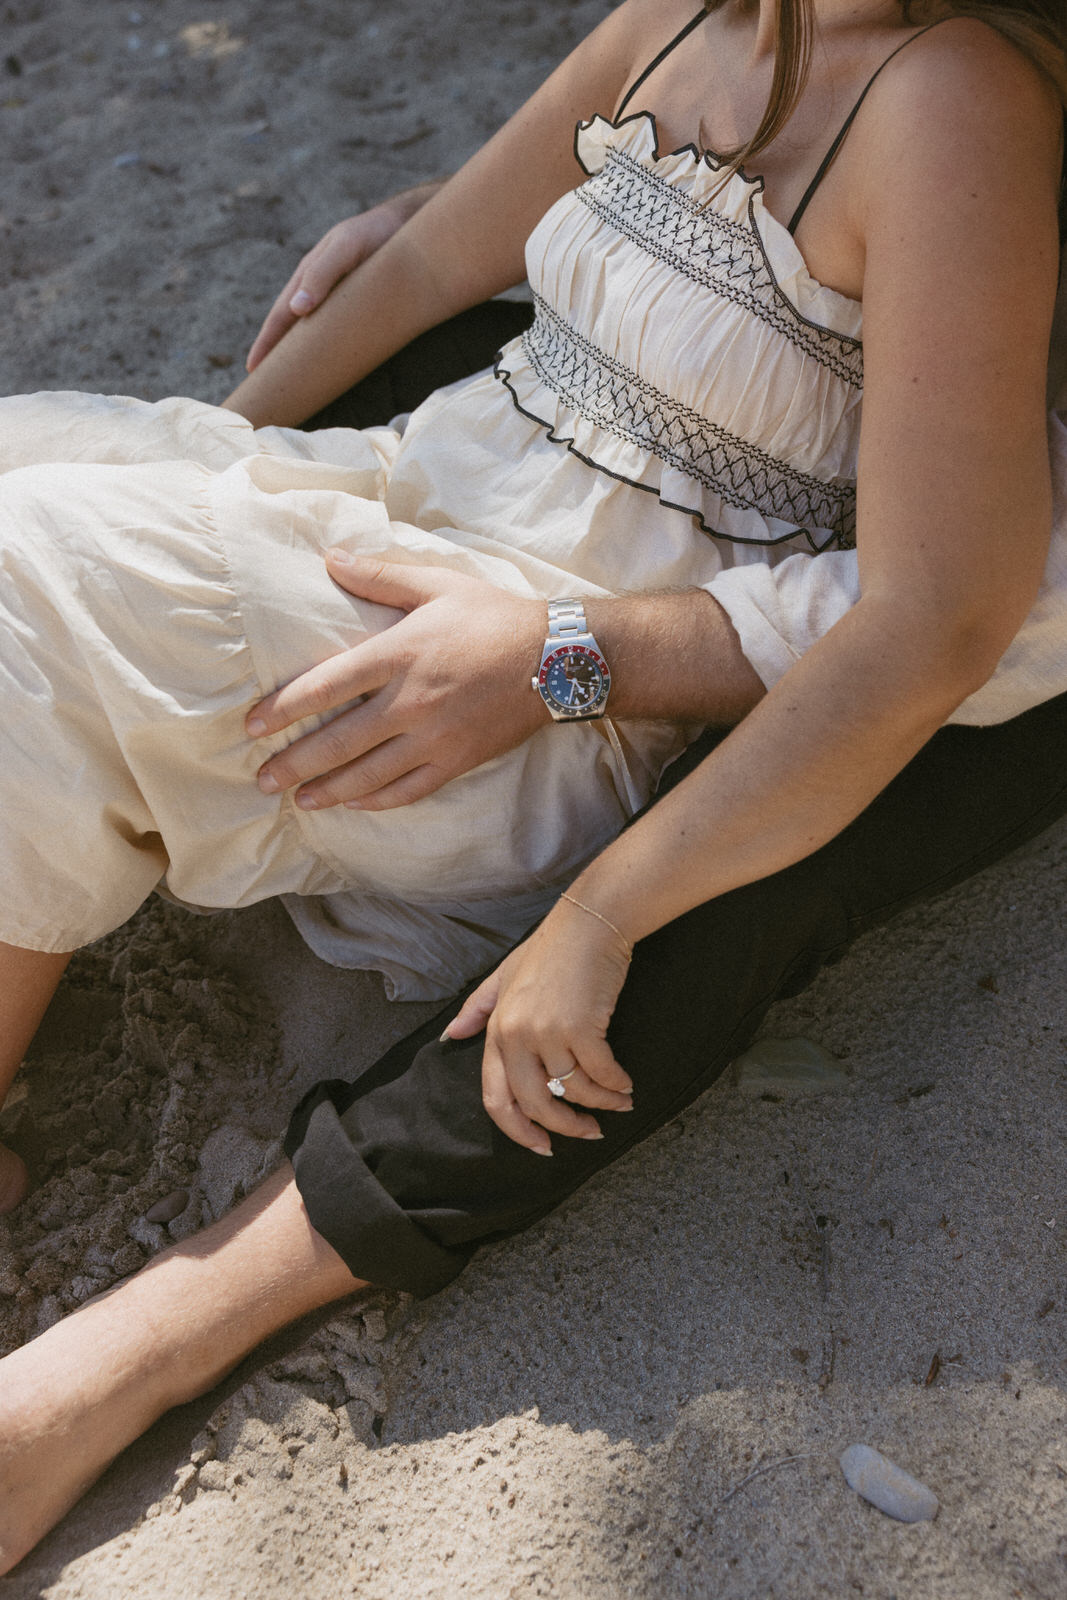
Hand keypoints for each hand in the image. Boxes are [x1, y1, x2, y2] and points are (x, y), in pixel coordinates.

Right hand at [245, 183, 444, 370]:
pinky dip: (326, 351)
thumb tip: (296, 309)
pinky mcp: (358, 308)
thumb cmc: (373, 234)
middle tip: (265, 386)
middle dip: (277, 356)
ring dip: (301, 356)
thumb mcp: (345, 248)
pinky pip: (337, 334)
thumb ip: (322, 274)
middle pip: (292, 329)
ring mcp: (337, 301)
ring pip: (313, 335)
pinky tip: (328, 365)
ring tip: (292, 381)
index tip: (254, 370)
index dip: (266, 343)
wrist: (405, 225)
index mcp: (307, 279)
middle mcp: (318, 292)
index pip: (280, 317)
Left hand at [248, 550, 546, 809]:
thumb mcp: (437, 583)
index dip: (284, 708)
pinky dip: (377, 800)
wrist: (559, 659)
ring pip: (369, 775)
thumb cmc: (494, 616)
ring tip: (299, 800)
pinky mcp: (458, 760)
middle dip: (295, 764)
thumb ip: (380, 575)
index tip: (252, 725)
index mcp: (400, 654)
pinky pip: (409, 789)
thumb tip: (330, 557)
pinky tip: (353, 803)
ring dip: (327, 790)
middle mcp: (411, 702)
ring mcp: (435, 737)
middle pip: (338, 742)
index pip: (326, 686)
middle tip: (262, 780)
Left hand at [445, 901, 634, 1154]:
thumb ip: (478, 1008)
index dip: (518, 1130)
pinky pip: (600, 1074)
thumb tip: (451, 1036)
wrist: (589, 922)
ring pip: (573, 1092)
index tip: (541, 1145)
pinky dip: (616, 1085)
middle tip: (589, 1132)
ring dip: (601, 1104)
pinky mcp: (581, 1028)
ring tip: (619, 1102)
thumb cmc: (550, 948)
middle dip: (565, 1128)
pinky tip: (626, 1085)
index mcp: (497, 1029)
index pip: (496, 1097)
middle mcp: (517, 1036)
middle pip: (535, 1104)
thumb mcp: (504, 976)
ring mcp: (547, 1032)